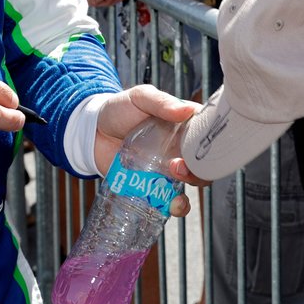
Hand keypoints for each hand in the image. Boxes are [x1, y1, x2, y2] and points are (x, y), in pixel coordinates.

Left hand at [93, 86, 205, 214]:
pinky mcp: (155, 184)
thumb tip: (187, 110)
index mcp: (183, 123)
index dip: (211, 140)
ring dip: (191, 184)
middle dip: (200, 167)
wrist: (92, 133)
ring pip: (193, 180)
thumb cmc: (118, 110)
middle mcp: (180, 146)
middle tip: (178, 164)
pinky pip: (171, 198)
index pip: (207, 131)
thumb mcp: (140, 98)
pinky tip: (170, 205)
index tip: (200, 145)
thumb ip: (161, 103)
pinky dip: (175, 205)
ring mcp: (169, 166)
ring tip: (174, 178)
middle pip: (205, 159)